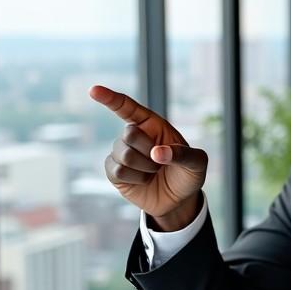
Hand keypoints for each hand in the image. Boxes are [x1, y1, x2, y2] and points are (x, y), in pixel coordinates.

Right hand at [90, 85, 207, 229]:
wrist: (179, 199)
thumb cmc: (188, 174)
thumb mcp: (197, 163)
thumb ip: (183, 155)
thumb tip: (157, 153)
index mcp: (152, 124)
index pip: (128, 107)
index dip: (110, 98)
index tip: (93, 90)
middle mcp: (134, 135)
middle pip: (128, 134)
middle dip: (148, 151)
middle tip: (161, 160)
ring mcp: (121, 152)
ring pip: (124, 155)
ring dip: (145, 168)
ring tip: (155, 171)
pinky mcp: (114, 171)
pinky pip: (117, 171)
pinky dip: (135, 179)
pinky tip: (143, 180)